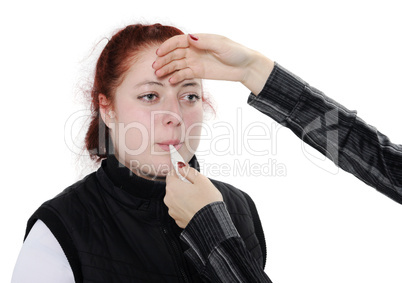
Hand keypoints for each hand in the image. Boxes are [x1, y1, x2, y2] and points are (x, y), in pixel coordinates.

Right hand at [153, 34, 273, 93]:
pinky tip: (170, 81)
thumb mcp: (221, 45)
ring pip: (177, 64)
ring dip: (167, 69)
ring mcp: (195, 62)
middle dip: (164, 59)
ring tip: (159, 74)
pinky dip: (177, 77)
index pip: (178, 41)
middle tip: (155, 66)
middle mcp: (193, 50)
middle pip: (174, 54)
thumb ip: (205, 42)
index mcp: (198, 40)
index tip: (159, 53)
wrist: (245, 67)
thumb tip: (190, 38)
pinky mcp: (198, 73)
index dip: (168, 46)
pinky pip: (184, 74)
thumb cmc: (235, 52)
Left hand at [164, 164, 222, 227]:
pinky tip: (195, 207)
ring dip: (183, 196)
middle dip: (182, 185)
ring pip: (176, 198)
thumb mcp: (201, 180)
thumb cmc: (207, 200)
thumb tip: (181, 166)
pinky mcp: (177, 219)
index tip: (188, 174)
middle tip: (196, 187)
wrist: (212, 222)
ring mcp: (172, 211)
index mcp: (173, 187)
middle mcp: (168, 199)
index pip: (171, 174)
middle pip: (173, 187)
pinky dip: (185, 207)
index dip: (180, 172)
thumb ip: (189, 171)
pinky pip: (180, 209)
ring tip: (197, 199)